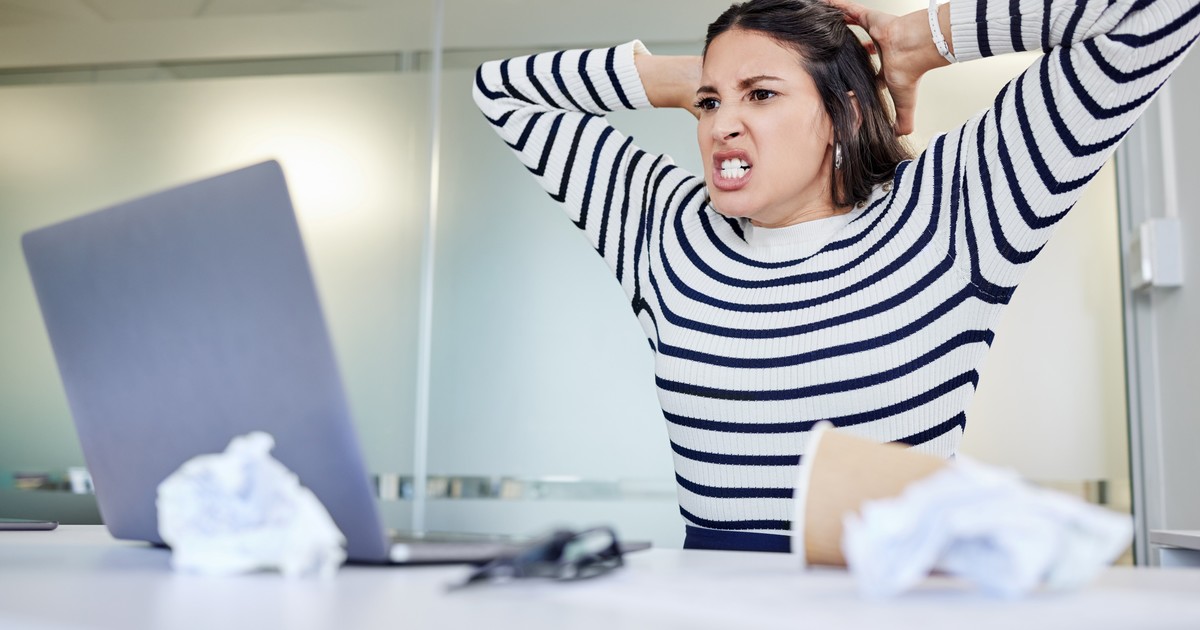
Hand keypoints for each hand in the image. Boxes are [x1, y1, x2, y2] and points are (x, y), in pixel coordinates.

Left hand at [826, 0, 950, 135]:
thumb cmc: (910, 71)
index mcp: (885, 66)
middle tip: (829, 54)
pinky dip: (836, 7)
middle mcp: (879, 48)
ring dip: (838, 26)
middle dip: (846, 50)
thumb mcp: (904, 102)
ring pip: (851, 27)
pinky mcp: (869, 17)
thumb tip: (901, 137)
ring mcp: (873, 31)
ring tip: (821, 28)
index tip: (846, 81)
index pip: (868, 70)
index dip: (858, 75)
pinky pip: (849, 9)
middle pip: (857, 48)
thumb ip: (903, 121)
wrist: (916, 49)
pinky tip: (822, 6)